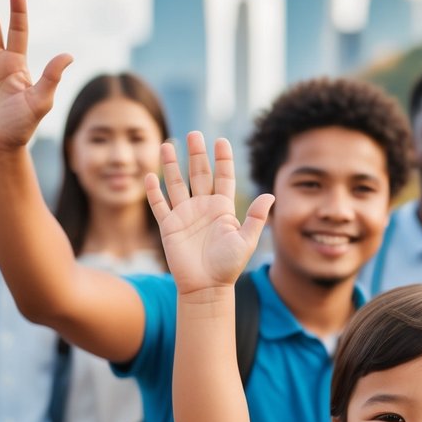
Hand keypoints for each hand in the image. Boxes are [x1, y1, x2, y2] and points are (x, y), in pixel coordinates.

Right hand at [145, 133, 273, 294]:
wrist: (206, 287)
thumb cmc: (228, 266)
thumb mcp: (246, 240)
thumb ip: (257, 218)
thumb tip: (270, 195)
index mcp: (223, 208)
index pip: (223, 177)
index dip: (222, 159)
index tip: (221, 141)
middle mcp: (203, 207)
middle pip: (199, 174)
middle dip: (197, 154)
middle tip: (194, 134)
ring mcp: (185, 215)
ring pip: (177, 184)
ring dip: (172, 165)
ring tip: (168, 145)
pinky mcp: (169, 226)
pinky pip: (160, 205)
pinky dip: (154, 192)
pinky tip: (151, 176)